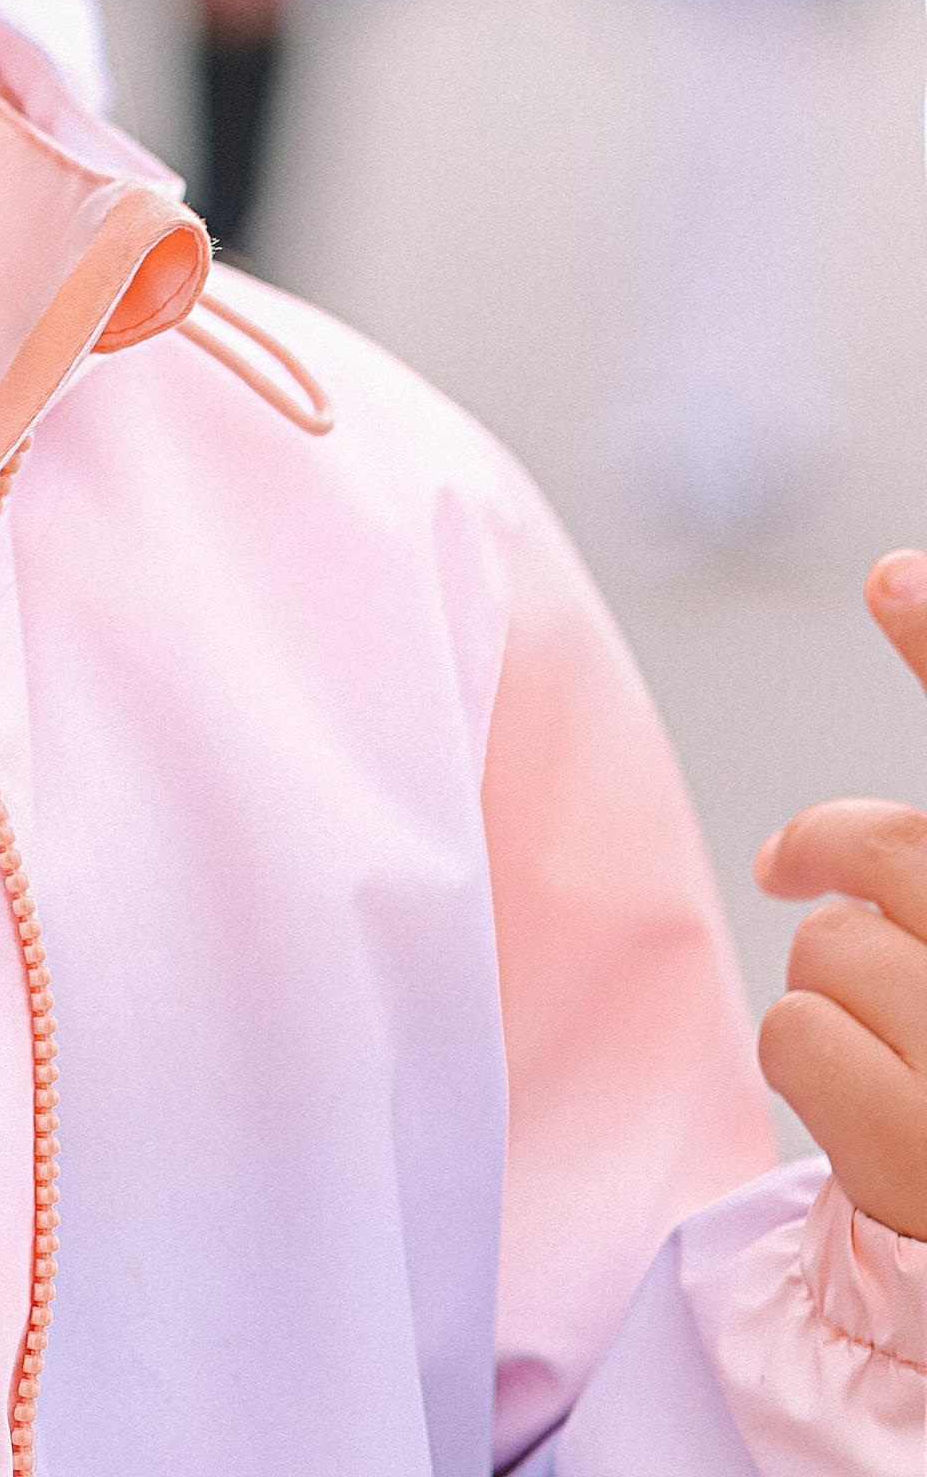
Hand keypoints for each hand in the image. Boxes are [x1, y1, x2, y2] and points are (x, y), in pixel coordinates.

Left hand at [755, 549, 926, 1238]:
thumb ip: (919, 854)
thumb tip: (895, 584)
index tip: (888, 579)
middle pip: (882, 853)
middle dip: (828, 857)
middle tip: (790, 865)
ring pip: (830, 947)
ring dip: (835, 991)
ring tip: (896, 1053)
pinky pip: (797, 1039)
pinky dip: (814, 1070)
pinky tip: (874, 1124)